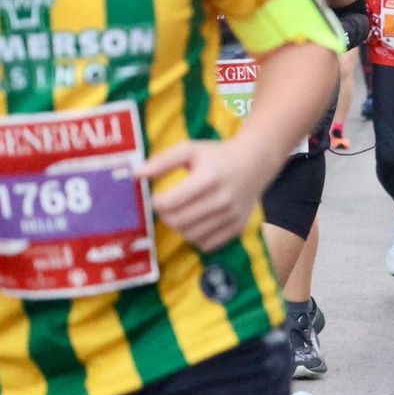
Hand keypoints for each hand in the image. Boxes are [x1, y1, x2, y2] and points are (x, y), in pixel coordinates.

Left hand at [141, 140, 269, 251]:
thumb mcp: (191, 149)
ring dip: (180, 227)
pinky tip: (197, 223)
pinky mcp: (237, 227)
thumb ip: (163, 161)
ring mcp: (231, 216)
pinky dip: (196, 238)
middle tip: (167, 207)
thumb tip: (137, 174)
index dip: (155, 203)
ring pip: (191, 235)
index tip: (157, 197)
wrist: (255, 162)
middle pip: (177, 222)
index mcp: (208, 179)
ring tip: (182, 214)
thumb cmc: (218, 155)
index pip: (168, 203)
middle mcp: (222, 200)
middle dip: (165, 217)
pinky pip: (207, 244)